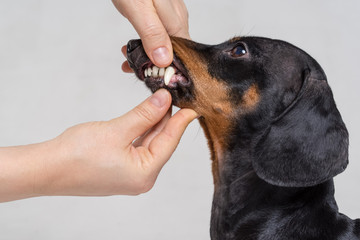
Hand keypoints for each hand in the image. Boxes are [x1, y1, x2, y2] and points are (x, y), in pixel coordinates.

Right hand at [0, 89, 197, 201]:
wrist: (46, 168)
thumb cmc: (77, 154)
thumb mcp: (117, 130)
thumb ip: (144, 115)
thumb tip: (165, 99)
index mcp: (145, 174)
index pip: (170, 142)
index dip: (181, 121)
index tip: (191, 105)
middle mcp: (141, 178)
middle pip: (161, 142)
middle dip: (167, 118)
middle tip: (174, 95)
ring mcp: (130, 175)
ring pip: (149, 143)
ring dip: (153, 122)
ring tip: (161, 101)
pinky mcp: (120, 169)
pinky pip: (137, 147)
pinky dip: (142, 130)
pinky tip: (146, 116)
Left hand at [112, 0, 189, 70]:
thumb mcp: (139, 8)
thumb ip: (152, 33)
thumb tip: (164, 60)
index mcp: (176, 22)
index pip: (180, 56)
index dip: (166, 70)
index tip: (149, 77)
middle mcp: (177, 20)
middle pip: (171, 51)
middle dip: (153, 64)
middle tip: (132, 67)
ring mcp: (169, 15)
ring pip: (162, 43)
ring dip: (146, 54)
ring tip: (127, 58)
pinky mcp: (159, 12)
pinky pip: (156, 33)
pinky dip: (144, 43)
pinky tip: (131, 46)